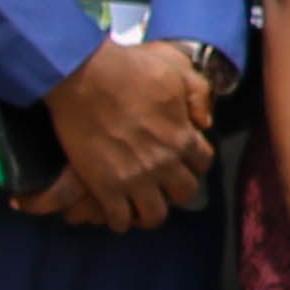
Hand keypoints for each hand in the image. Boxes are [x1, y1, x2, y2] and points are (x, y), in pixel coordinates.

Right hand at [25, 34, 214, 229]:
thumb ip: (199, 95)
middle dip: (176, 188)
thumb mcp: (177, 70)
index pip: (203, 163)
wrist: (85, 78)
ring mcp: (134, 179)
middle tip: (162, 182)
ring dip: (150, 212)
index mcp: (183, 137)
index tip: (181, 158)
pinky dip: (120, 220)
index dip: (193, 161)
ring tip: (140, 205)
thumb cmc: (130, 69)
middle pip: (185, 192)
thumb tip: (204, 123)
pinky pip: (120, 219)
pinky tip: (115, 212)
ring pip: (155, 215)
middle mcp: (164, 163)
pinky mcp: (104, 187)